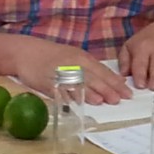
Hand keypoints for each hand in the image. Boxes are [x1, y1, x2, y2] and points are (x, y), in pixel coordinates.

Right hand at [9, 37, 128, 104]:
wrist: (25, 51)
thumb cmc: (53, 56)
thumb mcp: (74, 57)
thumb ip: (90, 69)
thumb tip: (111, 82)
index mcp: (81, 57)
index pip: (103, 71)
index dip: (115, 82)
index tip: (127, 92)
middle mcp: (73, 64)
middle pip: (92, 77)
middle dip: (107, 89)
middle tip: (119, 99)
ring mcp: (60, 72)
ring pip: (77, 83)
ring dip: (89, 93)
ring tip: (101, 101)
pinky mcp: (46, 81)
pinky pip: (59, 89)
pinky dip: (68, 96)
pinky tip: (76, 103)